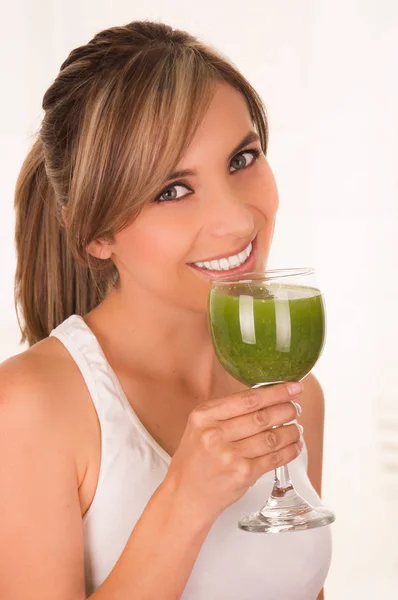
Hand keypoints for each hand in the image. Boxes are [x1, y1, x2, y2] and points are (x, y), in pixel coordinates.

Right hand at [165, 382, 302, 522]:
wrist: (185, 495)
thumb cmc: (195, 459)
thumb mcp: (200, 427)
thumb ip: (226, 412)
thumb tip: (267, 397)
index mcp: (204, 416)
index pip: (247, 399)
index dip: (275, 392)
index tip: (292, 387)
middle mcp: (214, 434)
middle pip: (262, 417)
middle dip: (286, 410)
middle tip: (295, 408)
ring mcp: (229, 455)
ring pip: (271, 437)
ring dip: (290, 431)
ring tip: (297, 427)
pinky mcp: (242, 474)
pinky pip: (274, 458)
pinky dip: (289, 451)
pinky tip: (295, 445)